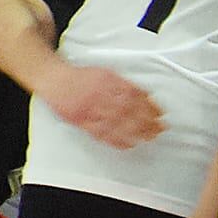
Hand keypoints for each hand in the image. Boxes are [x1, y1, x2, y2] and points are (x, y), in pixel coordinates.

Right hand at [36, 61, 163, 148]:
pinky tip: (130, 144)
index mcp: (107, 81)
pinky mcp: (82, 121)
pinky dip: (117, 140)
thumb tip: (147, 95)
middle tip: (160, 128)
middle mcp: (99, 94)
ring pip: (116, 122)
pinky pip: (101, 133)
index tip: (161, 113)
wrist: (56, 80)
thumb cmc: (83, 77)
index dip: (148, 105)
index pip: (133, 94)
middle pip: (127, 110)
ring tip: (150, 137)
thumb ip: (125, 85)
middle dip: (146, 120)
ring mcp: (90, 109)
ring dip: (135, 131)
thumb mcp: (106, 73)